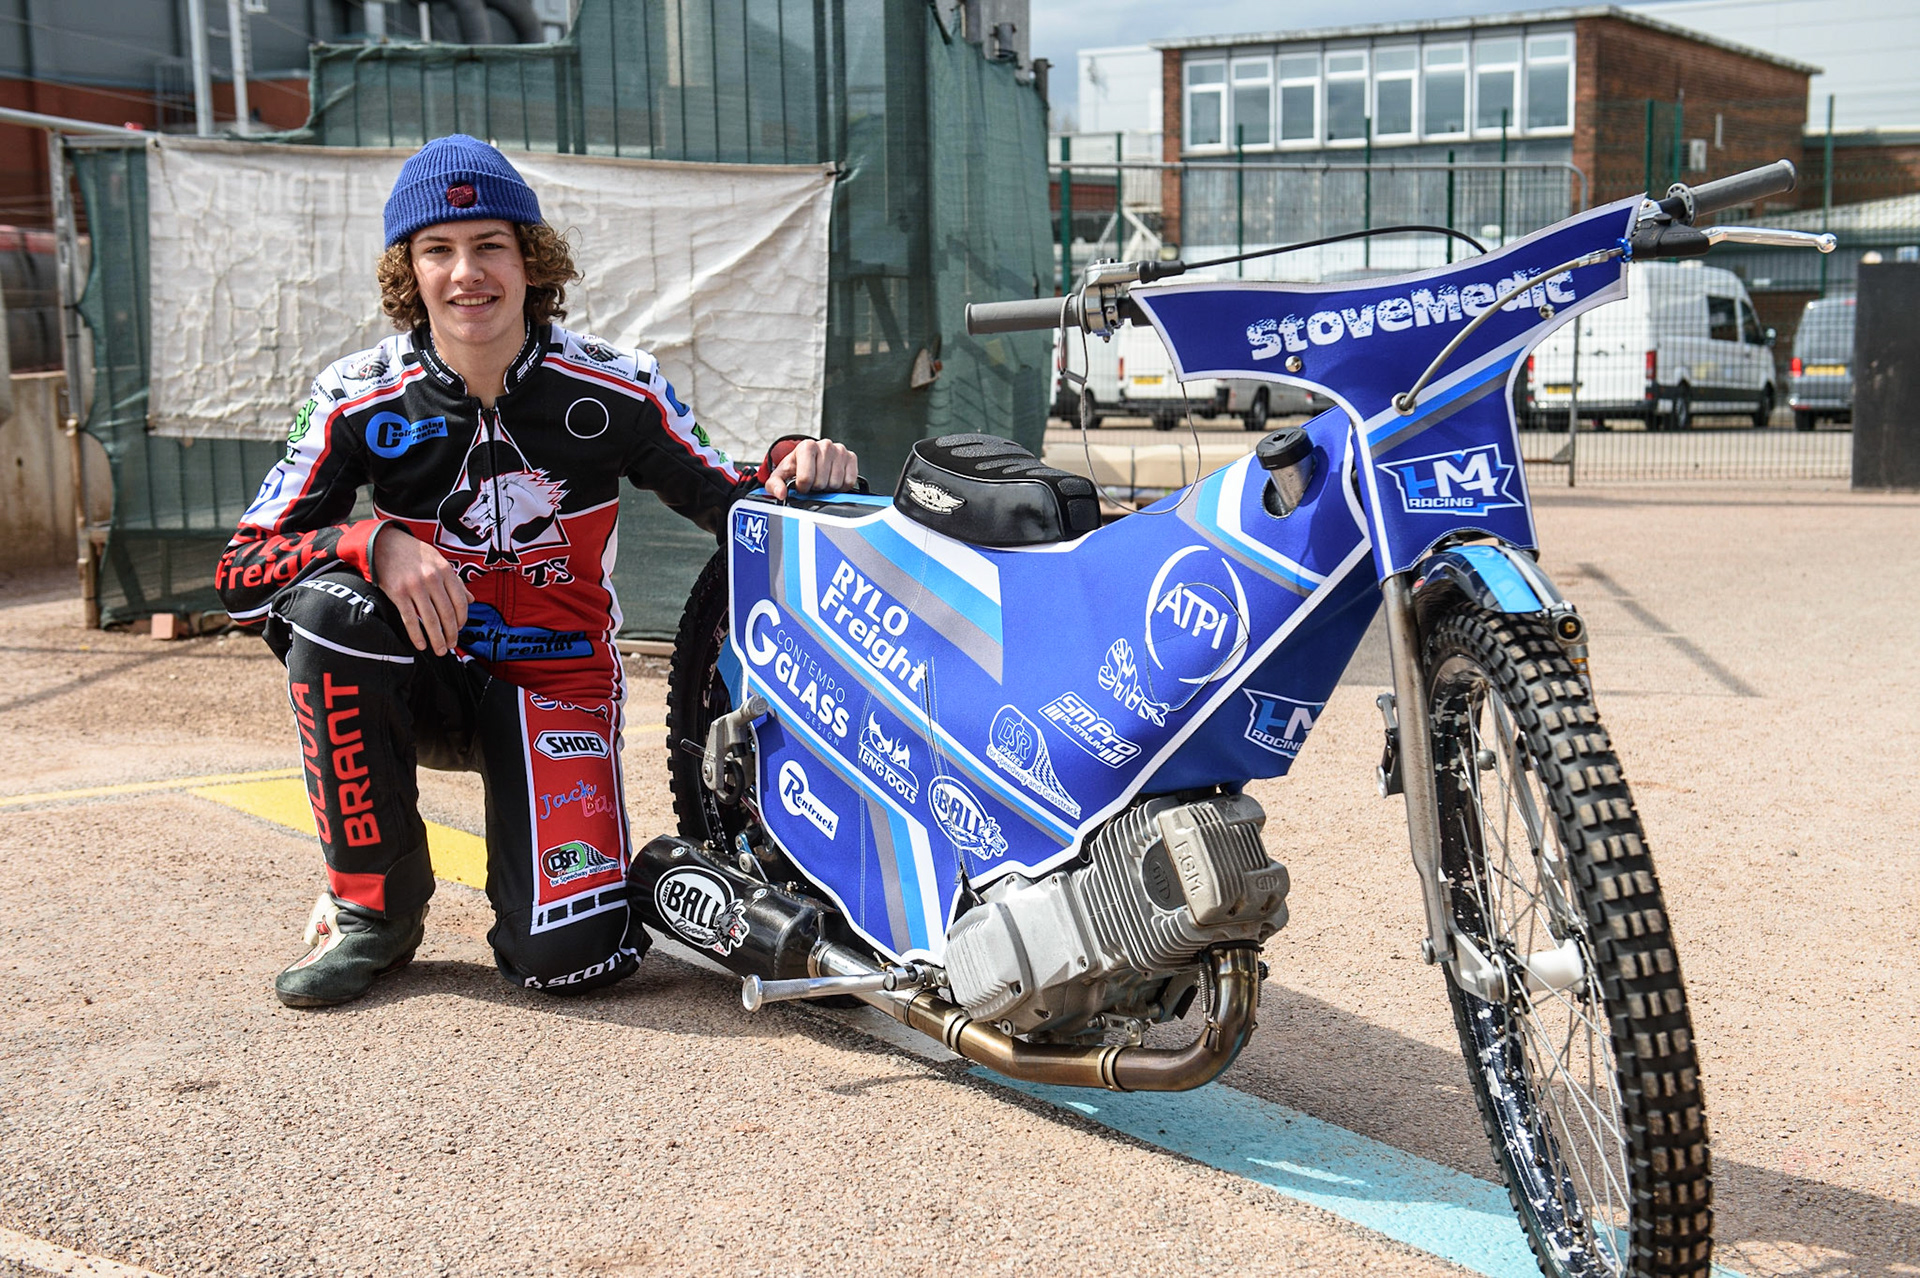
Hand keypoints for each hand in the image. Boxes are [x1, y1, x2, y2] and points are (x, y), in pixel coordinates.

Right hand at [373, 527, 471, 655]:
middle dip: (451, 633)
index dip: (462, 619)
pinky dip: (417, 635)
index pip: (460, 601)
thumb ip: (455, 581)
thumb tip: (471, 599)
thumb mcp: (438, 560)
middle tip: (452, 644)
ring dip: (437, 639)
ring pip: (431, 620)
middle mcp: (432, 579)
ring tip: (440, 650)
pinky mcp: (398, 593)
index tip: (460, 628)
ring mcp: (414, 586)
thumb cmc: (413, 553)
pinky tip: (421, 644)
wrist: (384, 543)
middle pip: (447, 613)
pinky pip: (410, 619)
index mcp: (445, 571)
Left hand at [765, 438, 858, 499]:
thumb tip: (781, 494)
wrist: (810, 457)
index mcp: (806, 446)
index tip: (801, 484)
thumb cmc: (796, 467)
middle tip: (812, 482)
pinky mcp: (851, 457)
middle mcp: (825, 445)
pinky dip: (841, 486)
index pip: (806, 479)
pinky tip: (833, 479)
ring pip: (835, 483)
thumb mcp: (780, 475)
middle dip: (815, 488)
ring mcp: (840, 450)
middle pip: (821, 483)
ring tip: (822, 480)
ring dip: (828, 487)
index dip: (802, 488)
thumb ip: (775, 485)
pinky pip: (849, 482)